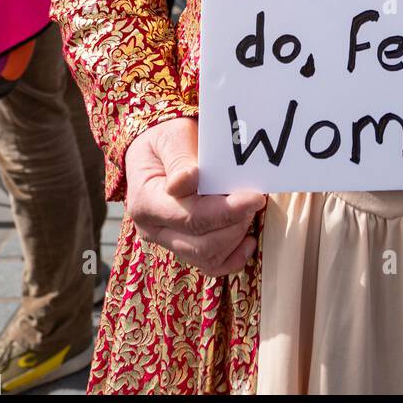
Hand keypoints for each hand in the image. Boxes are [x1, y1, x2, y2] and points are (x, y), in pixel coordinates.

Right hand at [125, 117, 265, 276]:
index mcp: (146, 201)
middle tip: (256, 198)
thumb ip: (180, 159)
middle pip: (202, 244)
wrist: (157, 151)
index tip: (256, 197)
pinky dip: (233, 257)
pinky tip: (248, 239)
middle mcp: (153, 229)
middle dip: (235, 223)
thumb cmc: (166, 140)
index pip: (191, 216)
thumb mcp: (171, 137)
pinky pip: (210, 265)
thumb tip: (185, 182)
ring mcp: (168, 241)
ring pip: (207, 257)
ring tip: (248, 209)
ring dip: (235, 236)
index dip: (227, 211)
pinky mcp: (183, 247)